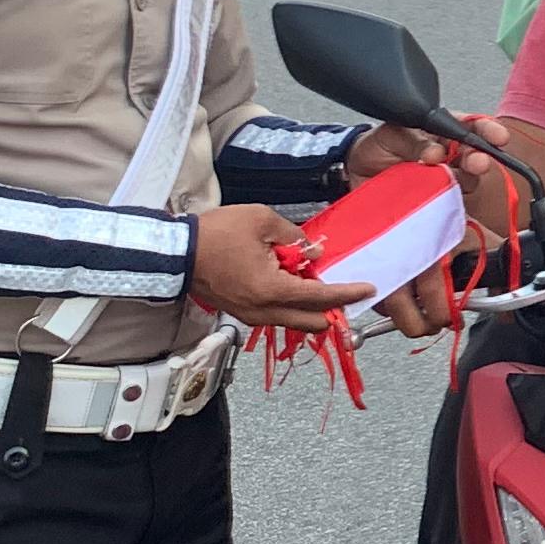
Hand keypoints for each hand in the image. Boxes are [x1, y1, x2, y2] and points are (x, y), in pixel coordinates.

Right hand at [190, 204, 356, 331]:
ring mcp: (251, 316)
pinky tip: (297, 286)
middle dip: (333, 309)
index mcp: (271, 290)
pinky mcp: (242, 313)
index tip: (367, 290)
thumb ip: (294, 237)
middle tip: (348, 292)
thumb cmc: (216, 234)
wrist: (177, 252)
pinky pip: (277, 316)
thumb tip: (314, 250)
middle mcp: (263, 311)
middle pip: (311, 321)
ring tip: (322, 286)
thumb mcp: (262, 221)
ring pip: (294, 322)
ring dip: (312, 309)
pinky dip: (293, 306)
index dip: (347, 294)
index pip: (320, 297)